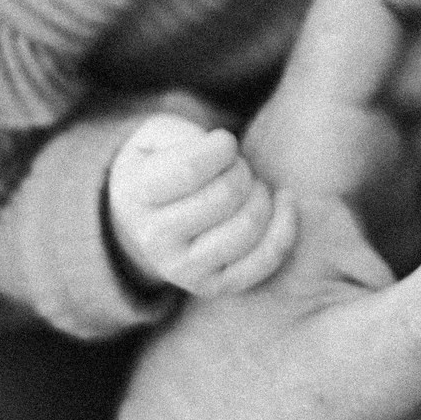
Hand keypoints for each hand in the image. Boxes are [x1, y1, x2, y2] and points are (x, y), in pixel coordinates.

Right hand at [107, 115, 298, 297]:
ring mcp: (184, 269)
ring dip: (262, 195)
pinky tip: (284, 201)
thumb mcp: (156, 135)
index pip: (191, 169)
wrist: (147, 216)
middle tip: (236, 166)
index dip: (221, 147)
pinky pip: (265, 260)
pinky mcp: (214, 286)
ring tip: (250, 185)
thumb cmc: (162, 163)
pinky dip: (285, 226)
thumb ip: (183, 133)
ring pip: (247, 228)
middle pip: (226, 196)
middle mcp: (155, 239)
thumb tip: (224, 152)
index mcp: (136, 195)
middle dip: (242, 170)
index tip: (224, 143)